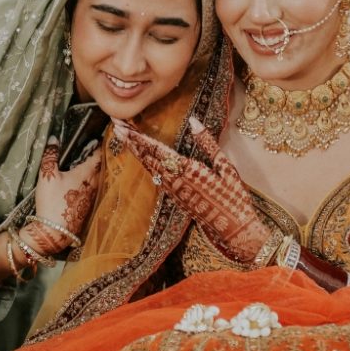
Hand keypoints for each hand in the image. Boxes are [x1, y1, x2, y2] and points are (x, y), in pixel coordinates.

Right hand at [29, 137, 102, 253]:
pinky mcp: (88, 208)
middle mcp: (93, 184)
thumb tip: (54, 138)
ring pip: (97, 180)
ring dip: (94, 172)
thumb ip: (50, 155)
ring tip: (85, 165)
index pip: (98, 156)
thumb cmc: (52, 201)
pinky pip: (92, 190)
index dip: (97, 147)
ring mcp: (92, 197)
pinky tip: (80, 184)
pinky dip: (89, 183)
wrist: (55, 231)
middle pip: (99, 167)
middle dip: (96, 158)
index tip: (97, 139)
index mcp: (86, 174)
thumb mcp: (47, 176)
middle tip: (91, 150)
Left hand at [114, 115, 270, 261]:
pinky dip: (146, 163)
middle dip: (131, 141)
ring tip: (125, 136)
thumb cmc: (233, 197)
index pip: (156, 150)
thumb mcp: (225, 167)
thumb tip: (194, 120)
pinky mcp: (175, 197)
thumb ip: (207, 143)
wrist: (233, 229)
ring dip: (136, 151)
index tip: (123, 126)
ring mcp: (173, 190)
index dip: (138, 138)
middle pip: (147, 157)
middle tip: (116, 126)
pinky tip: (142, 156)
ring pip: (149, 167)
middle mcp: (174, 181)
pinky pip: (156, 177)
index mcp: (187, 170)